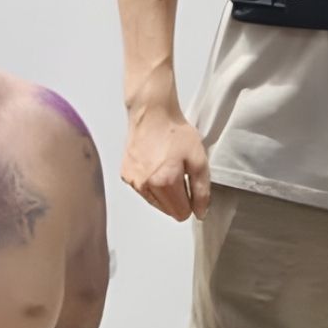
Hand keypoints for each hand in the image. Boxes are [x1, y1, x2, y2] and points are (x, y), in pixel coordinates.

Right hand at [122, 101, 211, 220]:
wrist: (152, 114)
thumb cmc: (175, 133)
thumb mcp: (199, 160)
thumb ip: (201, 191)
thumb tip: (200, 213)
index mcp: (165, 182)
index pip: (181, 213)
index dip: (190, 203)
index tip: (191, 186)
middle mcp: (145, 185)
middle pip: (167, 210)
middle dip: (177, 198)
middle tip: (180, 174)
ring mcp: (133, 181)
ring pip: (154, 202)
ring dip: (163, 192)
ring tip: (166, 168)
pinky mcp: (125, 175)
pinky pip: (142, 191)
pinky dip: (150, 184)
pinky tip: (154, 166)